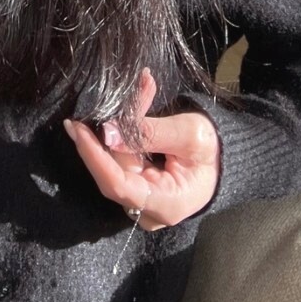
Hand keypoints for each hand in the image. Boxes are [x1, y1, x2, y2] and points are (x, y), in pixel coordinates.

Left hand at [62, 69, 221, 226]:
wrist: (224, 158)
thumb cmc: (214, 149)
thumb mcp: (189, 134)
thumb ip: (149, 133)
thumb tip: (108, 132)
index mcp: (166, 205)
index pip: (118, 185)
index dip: (94, 156)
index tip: (77, 128)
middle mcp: (147, 210)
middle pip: (113, 169)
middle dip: (111, 130)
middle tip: (109, 96)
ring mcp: (140, 201)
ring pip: (116, 160)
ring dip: (123, 124)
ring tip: (142, 91)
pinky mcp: (136, 187)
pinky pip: (121, 158)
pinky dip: (126, 131)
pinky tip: (137, 104)